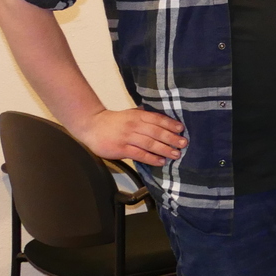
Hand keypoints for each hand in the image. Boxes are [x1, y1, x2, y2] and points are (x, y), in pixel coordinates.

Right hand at [69, 107, 186, 166]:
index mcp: (138, 116)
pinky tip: (160, 161)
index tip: (181, 129)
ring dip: (165, 149)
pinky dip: (151, 158)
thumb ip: (145, 117)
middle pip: (156, 132)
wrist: (92, 126)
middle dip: (172, 138)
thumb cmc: (114, 121)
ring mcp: (127, 137)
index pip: (157, 119)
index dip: (170, 124)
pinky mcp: (121, 149)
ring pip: (150, 143)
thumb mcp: (130, 114)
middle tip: (183, 143)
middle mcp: (134, 125)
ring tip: (175, 154)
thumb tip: (164, 120)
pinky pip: (139, 154)